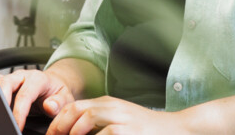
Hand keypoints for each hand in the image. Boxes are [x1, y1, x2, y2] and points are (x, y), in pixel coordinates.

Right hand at [0, 69, 75, 129]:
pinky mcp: (6, 83)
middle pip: (6, 83)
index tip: (17, 126)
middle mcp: (23, 76)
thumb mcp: (66, 98)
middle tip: (2, 119)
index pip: (25, 95)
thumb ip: (59, 103)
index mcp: (38, 79)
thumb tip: (49, 106)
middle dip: (2, 100)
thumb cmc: (58, 92)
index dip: (19, 112)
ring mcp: (13, 79)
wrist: (55, 84)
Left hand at [45, 96, 178, 134]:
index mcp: (107, 103)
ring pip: (86, 119)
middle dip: (59, 127)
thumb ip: (99, 123)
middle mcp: (113, 107)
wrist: (177, 129)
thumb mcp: (120, 121)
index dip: (57, 122)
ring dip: (73, 134)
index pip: (73, 106)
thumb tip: (74, 132)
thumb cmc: (147, 130)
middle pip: (76, 110)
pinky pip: (104, 134)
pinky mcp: (128, 131)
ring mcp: (121, 118)